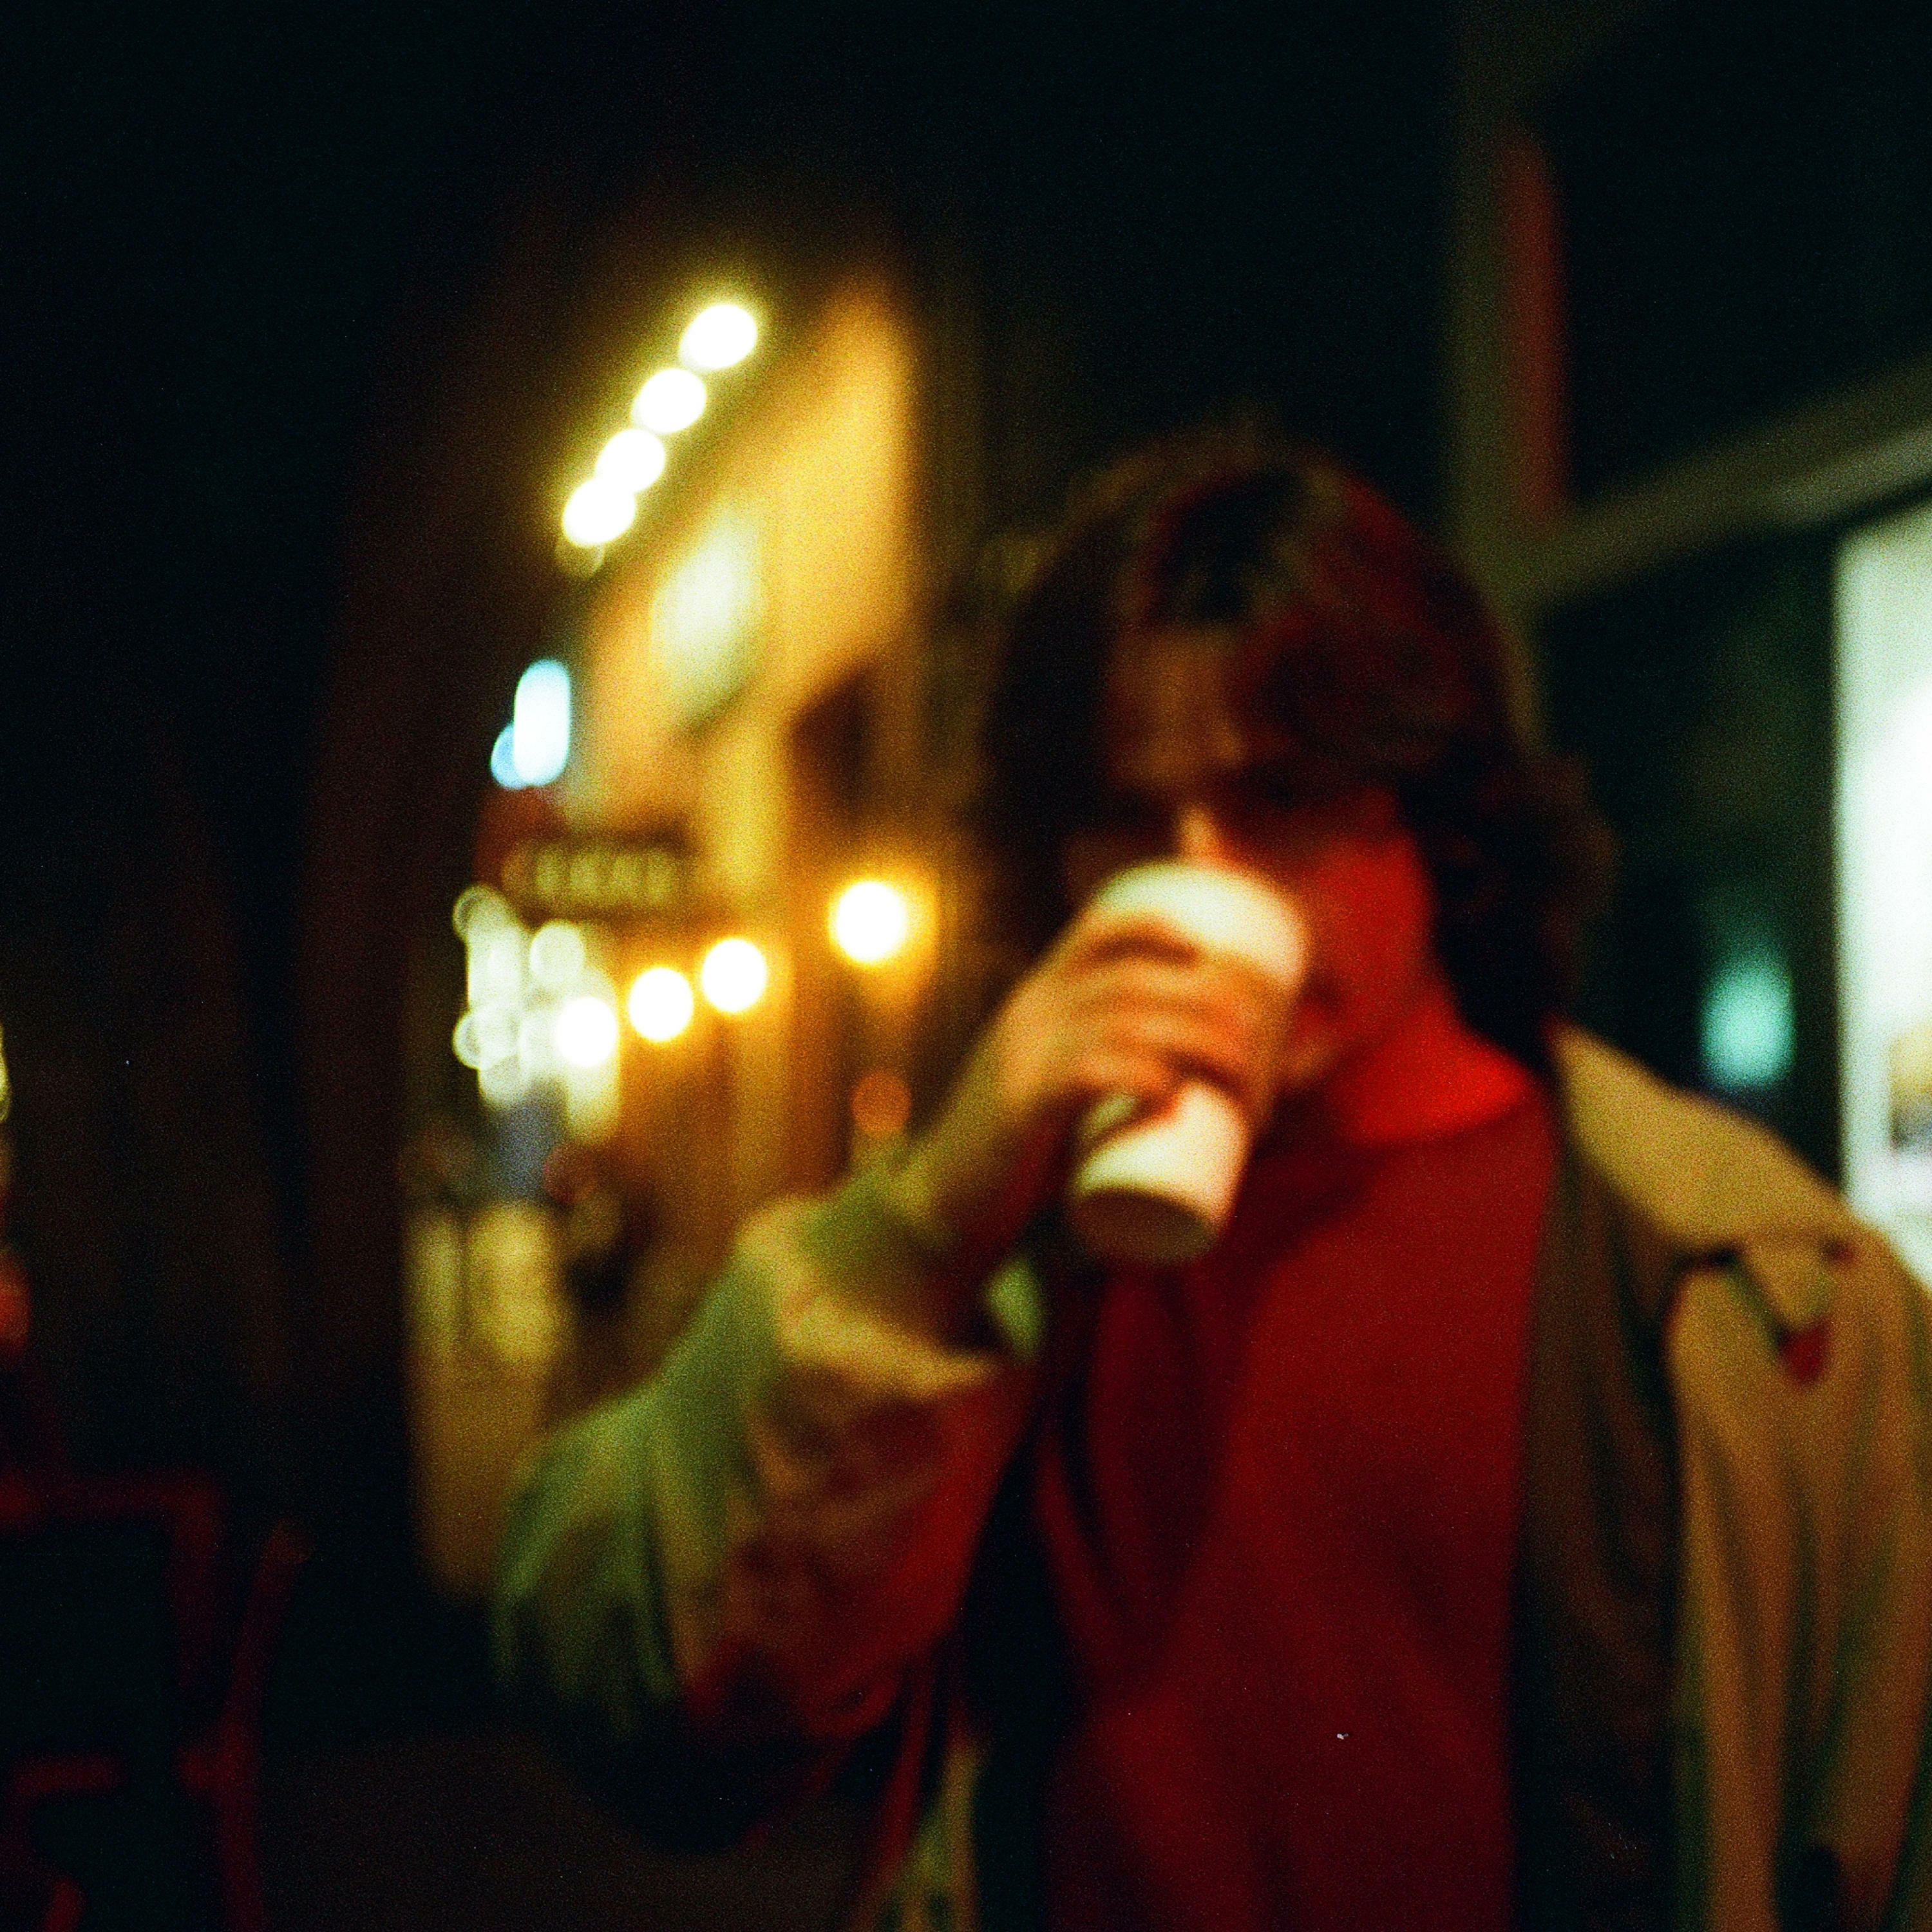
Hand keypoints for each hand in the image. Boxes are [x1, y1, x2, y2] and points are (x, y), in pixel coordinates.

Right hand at [887, 901, 1291, 1278]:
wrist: (941, 1212)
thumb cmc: (1020, 1160)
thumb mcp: (1062, 1098)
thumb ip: (1112, 1080)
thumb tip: (1201, 1084)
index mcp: (1036, 1000)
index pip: (1098, 933)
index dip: (1163, 930)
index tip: (1213, 960)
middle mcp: (1028, 1015)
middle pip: (1137, 981)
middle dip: (1212, 1006)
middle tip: (1260, 1057)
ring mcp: (1021, 1058)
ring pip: (1126, 1022)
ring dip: (1200, 1044)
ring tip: (1243, 1084)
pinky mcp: (1018, 1109)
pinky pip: (1084, 1072)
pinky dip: (1137, 1075)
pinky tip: (1171, 1093)